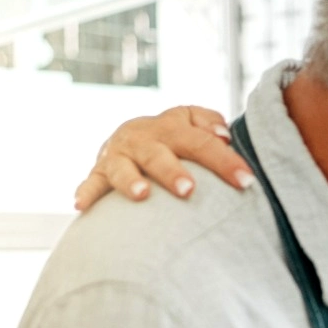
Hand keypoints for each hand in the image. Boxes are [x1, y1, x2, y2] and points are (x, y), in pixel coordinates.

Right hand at [73, 105, 251, 211]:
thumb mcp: (189, 122)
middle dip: (173, 171)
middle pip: (159, 154)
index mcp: (171, 127)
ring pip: (123, 168)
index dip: (224, 161)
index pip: (201, 142)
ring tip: (143, 195)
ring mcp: (119, 155)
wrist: (131, 137)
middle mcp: (143, 138)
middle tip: (189, 190)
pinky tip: (81, 205)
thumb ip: (208, 122)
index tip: (246, 181)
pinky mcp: (100, 171)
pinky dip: (86, 192)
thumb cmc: (173, 137)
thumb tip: (223, 135)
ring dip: (131, 182)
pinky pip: (91, 182)